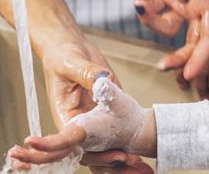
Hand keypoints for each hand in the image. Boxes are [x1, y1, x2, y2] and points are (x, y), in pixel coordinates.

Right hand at [40, 43, 150, 171]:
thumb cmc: (63, 55)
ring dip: (123, 165)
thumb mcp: (71, 63)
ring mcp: (94, 122)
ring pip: (106, 152)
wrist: (69, 46)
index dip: (98, 154)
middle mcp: (80, 125)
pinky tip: (145, 162)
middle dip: (114, 164)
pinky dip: (129, 149)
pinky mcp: (107, 114)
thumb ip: (86, 73)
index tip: (118, 157)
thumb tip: (102, 80)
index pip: (78, 146)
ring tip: (145, 171)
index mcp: (66, 117)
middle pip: (94, 155)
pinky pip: (116, 138)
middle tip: (136, 163)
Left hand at [134, 0, 208, 81]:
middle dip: (178, 57)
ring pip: (165, 26)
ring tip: (138, 0)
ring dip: (149, 20)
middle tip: (162, 66)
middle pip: (189, 42)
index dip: (202, 57)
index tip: (191, 74)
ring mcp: (181, 1)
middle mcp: (197, 6)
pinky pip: (152, 6)